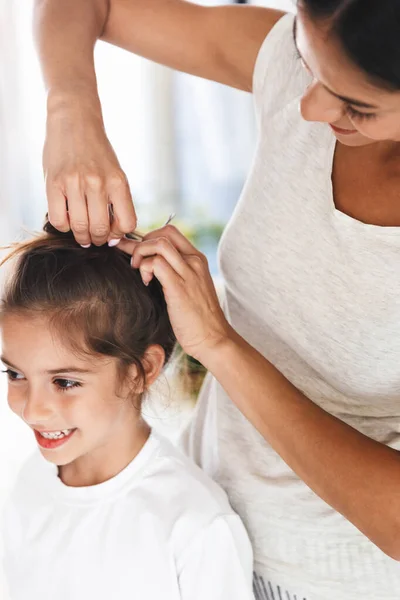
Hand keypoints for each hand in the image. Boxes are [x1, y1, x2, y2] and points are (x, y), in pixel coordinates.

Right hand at [44, 101, 136, 246]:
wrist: (75, 121)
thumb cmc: (97, 153)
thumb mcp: (116, 174)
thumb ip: (117, 202)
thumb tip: (114, 236)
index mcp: (118, 182)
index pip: (127, 223)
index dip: (119, 234)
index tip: (112, 233)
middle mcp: (98, 183)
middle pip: (100, 229)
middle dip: (98, 240)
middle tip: (94, 238)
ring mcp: (75, 183)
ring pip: (79, 227)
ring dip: (81, 236)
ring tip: (81, 234)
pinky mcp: (53, 183)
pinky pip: (59, 220)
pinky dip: (63, 226)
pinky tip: (67, 219)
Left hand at [117, 225, 232, 361]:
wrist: (213, 338)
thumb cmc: (198, 319)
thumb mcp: (190, 289)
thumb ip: (175, 275)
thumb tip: (150, 267)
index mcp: (197, 260)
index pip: (171, 233)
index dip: (149, 237)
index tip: (135, 251)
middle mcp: (194, 261)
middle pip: (164, 232)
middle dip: (142, 242)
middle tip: (134, 261)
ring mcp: (188, 272)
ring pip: (158, 243)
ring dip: (140, 253)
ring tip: (138, 270)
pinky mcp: (179, 286)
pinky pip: (156, 263)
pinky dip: (144, 268)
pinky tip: (146, 282)